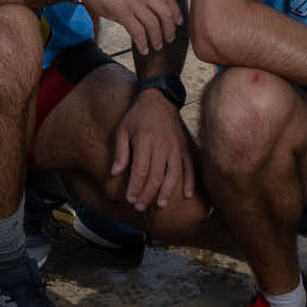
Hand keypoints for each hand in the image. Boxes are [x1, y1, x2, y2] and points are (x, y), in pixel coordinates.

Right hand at [78, 0, 181, 53]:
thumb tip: (155, 2)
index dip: (176, 12)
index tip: (178, 22)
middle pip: (164, 13)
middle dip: (170, 28)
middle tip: (169, 37)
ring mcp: (132, 2)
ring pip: (153, 24)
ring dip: (157, 38)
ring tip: (156, 46)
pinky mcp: (121, 13)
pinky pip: (137, 31)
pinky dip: (142, 42)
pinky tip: (143, 48)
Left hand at [110, 85, 197, 211]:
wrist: (159, 98)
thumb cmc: (137, 116)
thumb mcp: (123, 129)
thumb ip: (120, 152)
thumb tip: (115, 173)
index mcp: (145, 141)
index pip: (140, 171)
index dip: (135, 187)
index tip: (130, 199)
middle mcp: (162, 145)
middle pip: (156, 176)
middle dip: (147, 194)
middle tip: (140, 207)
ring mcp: (176, 147)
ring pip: (173, 174)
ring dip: (167, 192)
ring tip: (160, 204)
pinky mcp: (185, 147)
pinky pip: (190, 166)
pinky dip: (191, 181)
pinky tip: (188, 195)